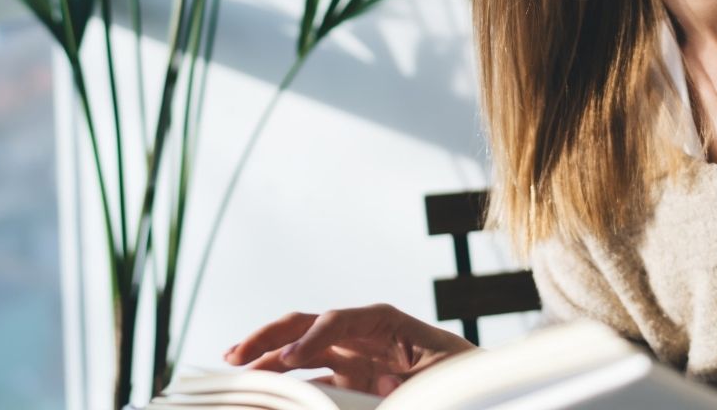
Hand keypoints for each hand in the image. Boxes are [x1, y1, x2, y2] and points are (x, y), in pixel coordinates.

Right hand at [223, 303, 476, 395]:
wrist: (480, 387)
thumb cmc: (464, 378)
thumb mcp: (441, 377)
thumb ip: (406, 383)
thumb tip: (379, 384)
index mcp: (388, 323)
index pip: (340, 320)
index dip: (313, 338)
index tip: (291, 358)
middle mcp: (365, 334)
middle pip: (309, 325)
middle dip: (272, 337)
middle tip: (237, 356)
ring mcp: (355, 356)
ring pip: (301, 351)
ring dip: (268, 360)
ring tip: (236, 370)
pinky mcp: (352, 380)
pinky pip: (312, 379)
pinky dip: (287, 387)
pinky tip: (263, 395)